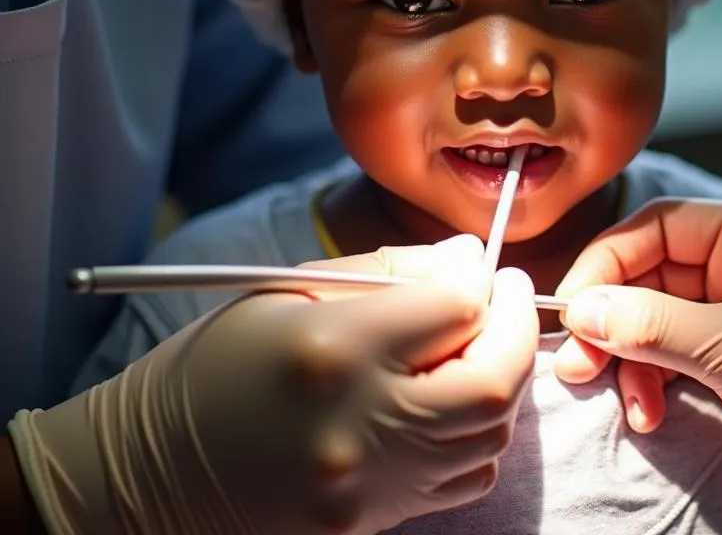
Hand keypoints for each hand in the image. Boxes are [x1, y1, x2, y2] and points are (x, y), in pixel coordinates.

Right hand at [10, 235, 539, 534]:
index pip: (455, 308)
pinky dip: (482, 432)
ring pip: (492, 433)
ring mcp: (371, 484)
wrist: (155, 473)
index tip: (482, 266)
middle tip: (508, 295)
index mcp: (334, 349)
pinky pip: (466, 477)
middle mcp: (360, 421)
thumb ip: (389, 271)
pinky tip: (456, 398)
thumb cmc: (218, 364)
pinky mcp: (374, 520)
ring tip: (483, 341)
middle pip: (493, 379)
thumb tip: (466, 261)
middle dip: (517, 328)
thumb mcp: (291, 291)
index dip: (482, 279)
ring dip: (505, 377)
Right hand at [552, 198, 721, 528]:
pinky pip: (668, 347)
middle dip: (611, 319)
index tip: (570, 308)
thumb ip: (650, 325)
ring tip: (619, 397)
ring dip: (628, 356)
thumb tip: (579, 311)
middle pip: (647, 271)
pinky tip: (649, 412)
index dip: (606, 262)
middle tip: (577, 362)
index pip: (656, 226)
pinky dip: (651, 377)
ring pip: (651, 313)